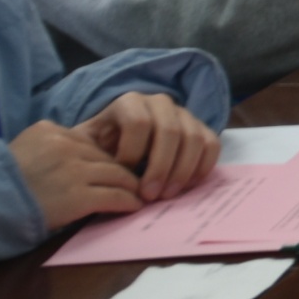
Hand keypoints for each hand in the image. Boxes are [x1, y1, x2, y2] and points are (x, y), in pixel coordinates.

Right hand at [10, 119, 144, 232]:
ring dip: (132, 186)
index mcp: (50, 131)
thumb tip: (79, 154)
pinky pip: (116, 196)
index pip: (90, 143)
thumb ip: (49, 146)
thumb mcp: (23, 149)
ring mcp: (74, 171)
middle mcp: (65, 146)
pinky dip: (129, 202)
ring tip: (140, 194)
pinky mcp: (79, 196)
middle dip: (124, 171)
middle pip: (107, 158)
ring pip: (118, 175)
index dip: (103, 159)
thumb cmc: (0, 183)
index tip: (116, 169)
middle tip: (138, 182)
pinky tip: (134, 207)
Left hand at [76, 91, 217, 198]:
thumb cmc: (102, 148)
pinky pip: (211, 144)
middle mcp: (159, 102)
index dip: (132, 153)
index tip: (122, 179)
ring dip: (182, 171)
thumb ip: (88, 155)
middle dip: (160, 167)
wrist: (121, 141)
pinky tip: (187, 186)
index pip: (138, 122)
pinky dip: (202, 167)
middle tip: (150, 196)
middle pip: (169, 131)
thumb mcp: (87, 147)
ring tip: (167, 195)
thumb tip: (97, 175)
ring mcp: (184, 114)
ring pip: (193, 138)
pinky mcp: (201, 128)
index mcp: (129, 102)